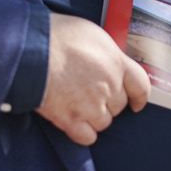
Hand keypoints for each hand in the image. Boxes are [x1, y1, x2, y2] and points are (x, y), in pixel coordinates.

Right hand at [36, 13, 150, 145]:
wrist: (29, 49)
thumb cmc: (56, 35)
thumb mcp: (91, 33)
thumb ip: (106, 52)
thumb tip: (109, 61)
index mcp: (116, 62)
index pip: (141, 85)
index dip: (140, 97)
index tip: (137, 103)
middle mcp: (108, 86)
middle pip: (119, 106)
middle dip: (109, 102)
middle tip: (91, 93)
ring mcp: (90, 105)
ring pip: (104, 122)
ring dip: (94, 117)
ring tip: (78, 104)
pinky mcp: (70, 120)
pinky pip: (87, 137)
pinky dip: (82, 132)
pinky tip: (73, 122)